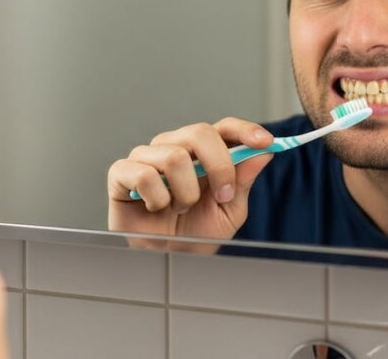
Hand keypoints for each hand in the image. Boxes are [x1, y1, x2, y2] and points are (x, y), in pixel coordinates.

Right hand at [107, 118, 272, 250]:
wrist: (166, 261)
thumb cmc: (194, 235)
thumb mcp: (228, 211)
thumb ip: (242, 180)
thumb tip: (264, 152)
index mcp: (201, 153)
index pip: (223, 128)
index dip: (245, 130)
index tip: (266, 142)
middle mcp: (173, 147)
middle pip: (199, 132)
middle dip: (219, 166)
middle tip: (223, 196)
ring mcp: (146, 157)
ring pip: (173, 156)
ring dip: (185, 192)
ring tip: (179, 208)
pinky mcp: (121, 172)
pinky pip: (144, 175)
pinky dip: (157, 199)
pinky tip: (154, 208)